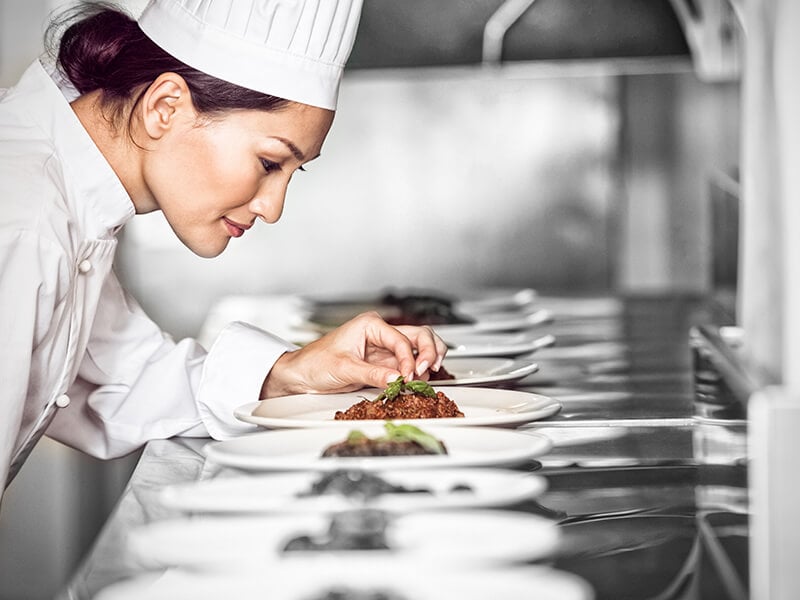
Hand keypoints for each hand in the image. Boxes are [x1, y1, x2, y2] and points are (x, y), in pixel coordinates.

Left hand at [261, 311, 447, 397]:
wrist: (301, 375)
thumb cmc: (314, 363)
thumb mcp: (344, 368)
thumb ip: (373, 374)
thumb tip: (398, 378)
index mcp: (370, 325)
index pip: (401, 339)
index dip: (409, 358)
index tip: (408, 376)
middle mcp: (380, 333)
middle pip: (419, 335)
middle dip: (428, 351)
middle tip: (428, 370)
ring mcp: (384, 349)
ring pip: (418, 346)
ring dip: (428, 358)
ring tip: (428, 374)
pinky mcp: (384, 364)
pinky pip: (409, 364)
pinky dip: (418, 371)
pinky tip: (418, 380)